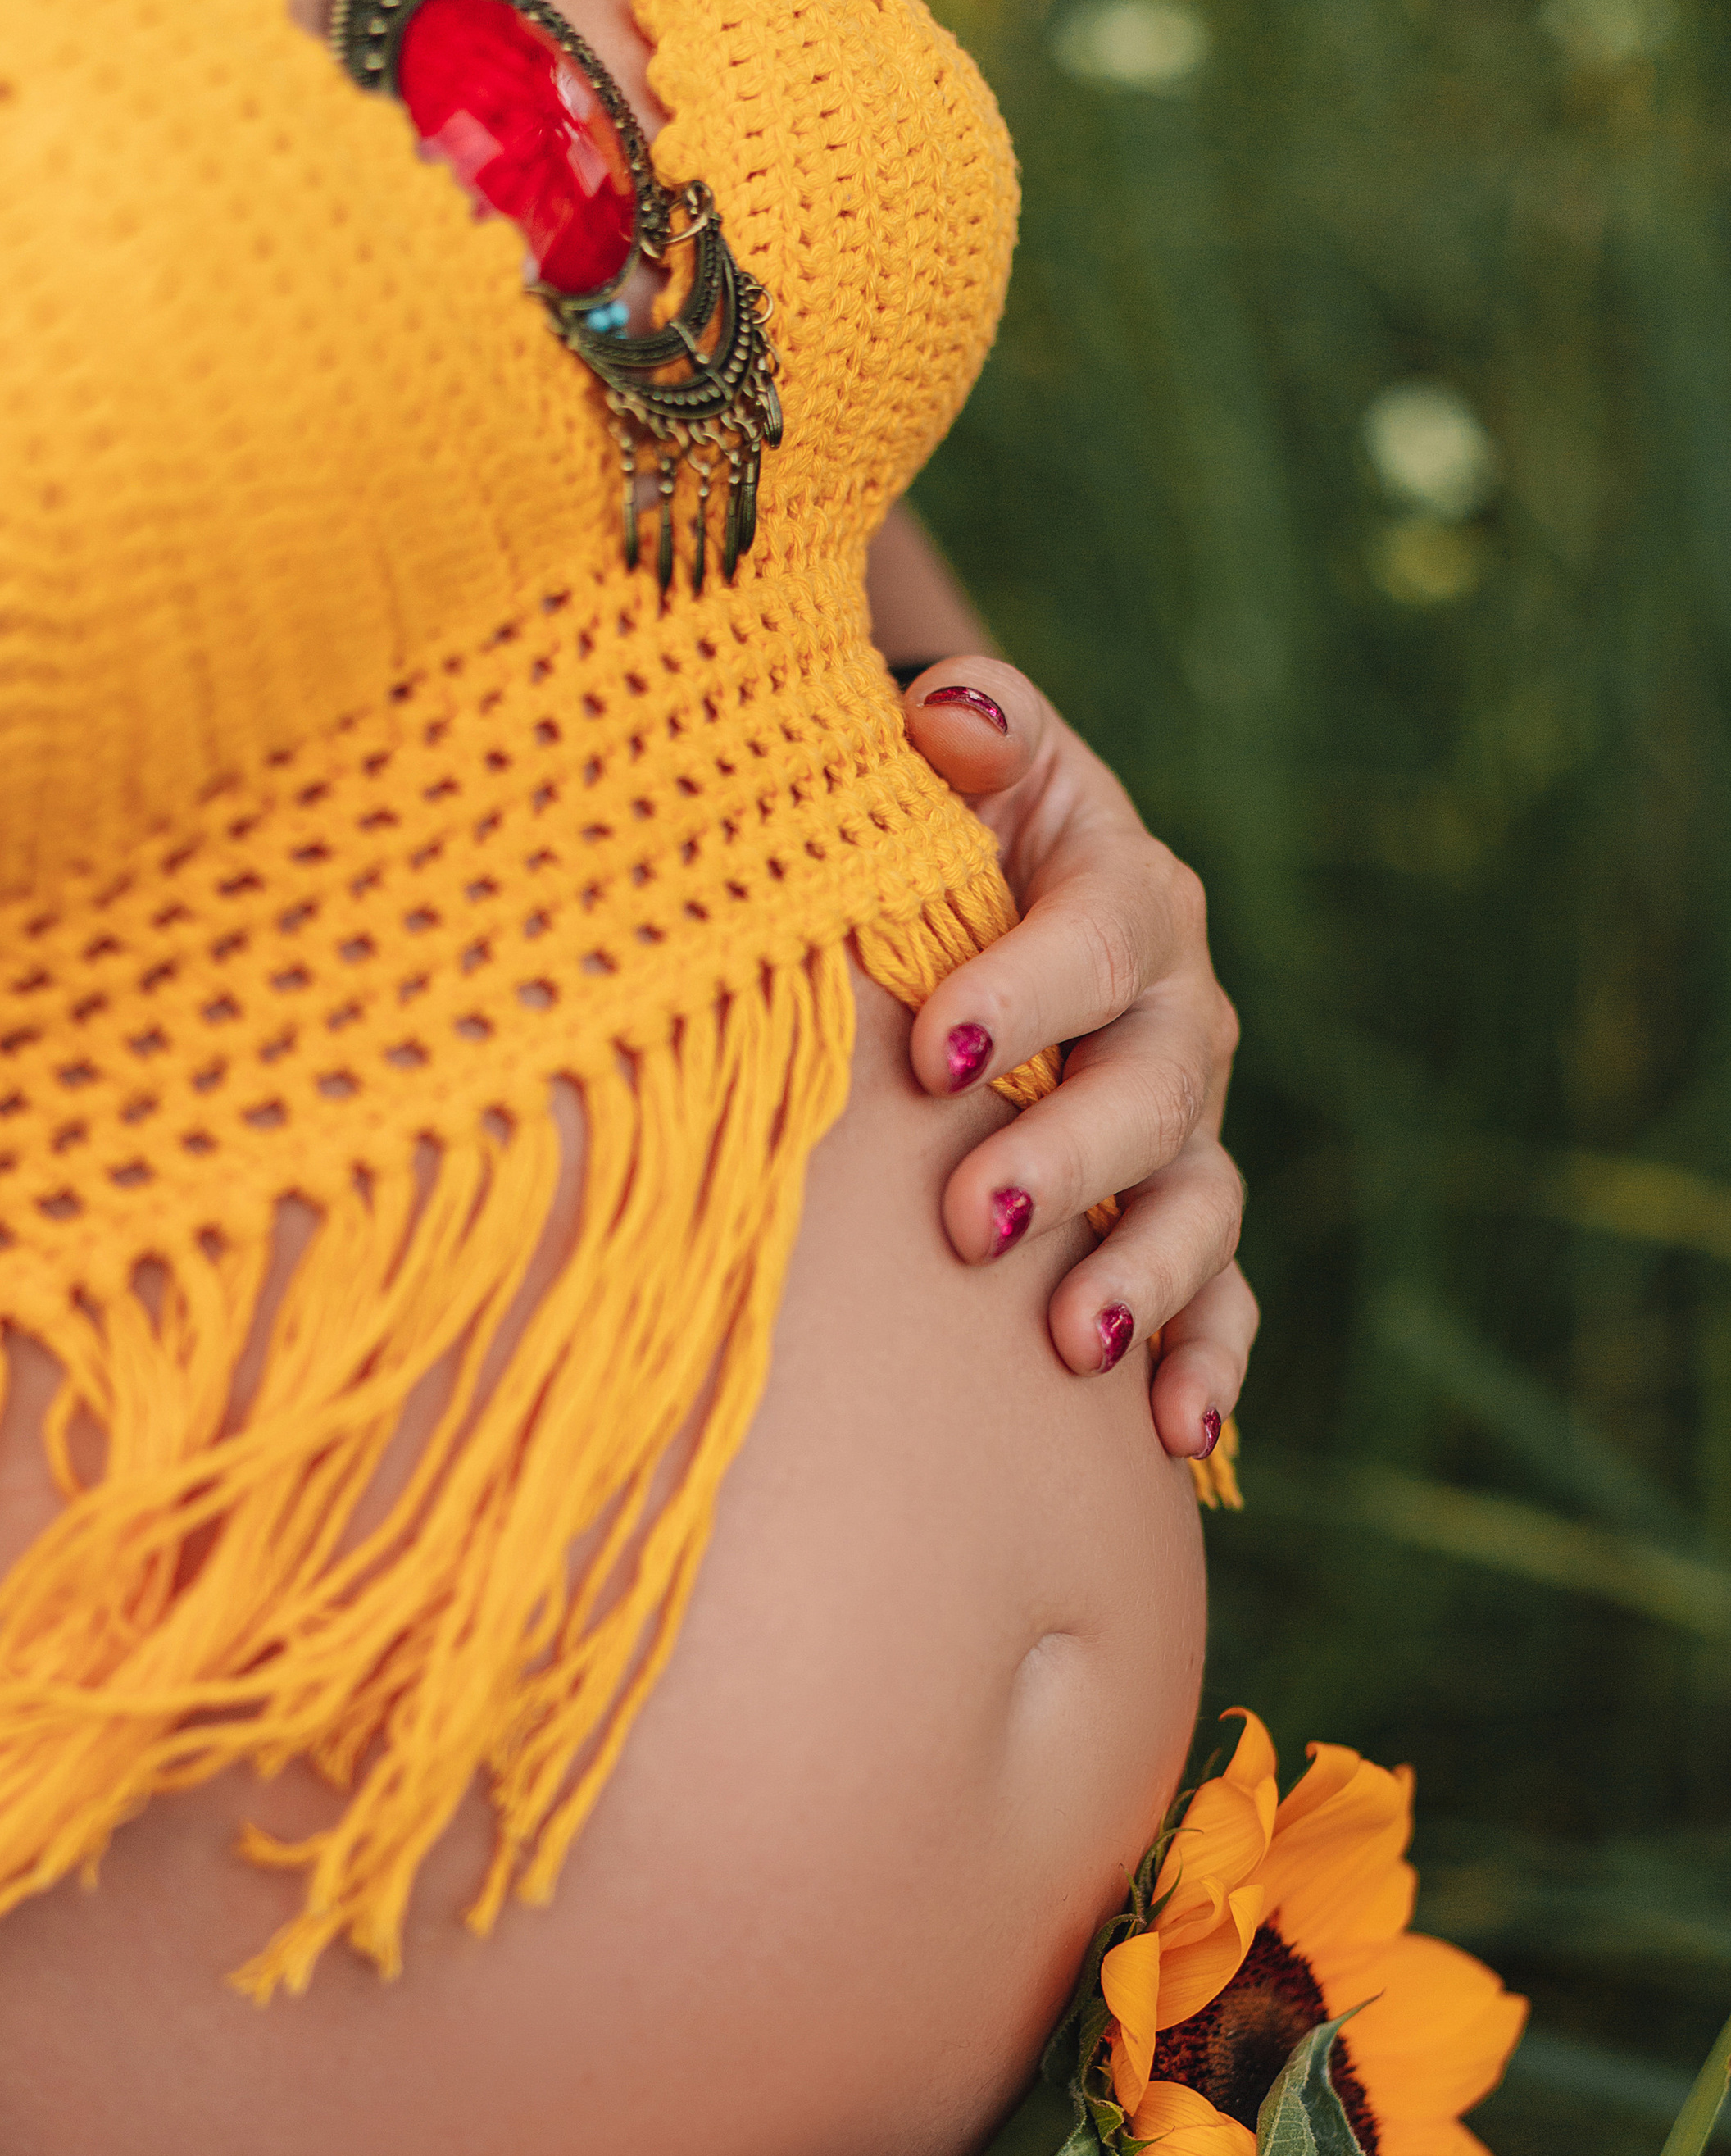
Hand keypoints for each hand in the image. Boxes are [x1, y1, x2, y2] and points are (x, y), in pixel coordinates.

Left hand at [900, 662, 1254, 1463]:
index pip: (1093, 942)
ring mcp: (1185, 1131)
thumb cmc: (935, 840)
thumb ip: (961, 735)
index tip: (937, 1049)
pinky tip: (1176, 1435)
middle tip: (978, 1221)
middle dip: (1069, 1159)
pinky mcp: (1175, 1223)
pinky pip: (1219, 1301)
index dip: (1024, 995)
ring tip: (1072, 1343)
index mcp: (1123, 896)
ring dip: (1143, 1279)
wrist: (971, 911)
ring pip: (1195, 1206)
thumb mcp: (945, 768)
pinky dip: (1206, 1366)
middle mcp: (1175, 1016)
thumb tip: (953, 720)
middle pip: (1151, 1092)